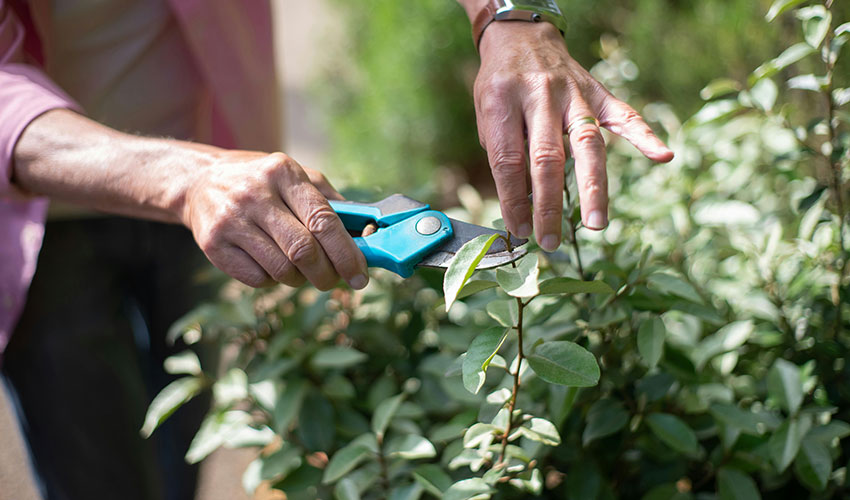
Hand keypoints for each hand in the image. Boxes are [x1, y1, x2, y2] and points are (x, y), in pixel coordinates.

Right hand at [181, 151, 368, 289]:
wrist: (199, 182)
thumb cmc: (263, 183)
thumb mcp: (297, 177)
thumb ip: (332, 203)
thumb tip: (368, 236)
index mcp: (283, 173)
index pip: (323, 220)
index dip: (346, 253)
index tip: (360, 276)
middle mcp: (255, 194)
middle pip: (303, 250)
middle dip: (326, 274)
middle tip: (334, 281)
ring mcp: (231, 221)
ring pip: (282, 270)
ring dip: (300, 279)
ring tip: (300, 269)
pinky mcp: (213, 246)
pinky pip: (258, 279)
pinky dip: (272, 280)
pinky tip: (270, 263)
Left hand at [474, 22, 673, 249]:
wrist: (521, 37)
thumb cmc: (500, 85)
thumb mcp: (487, 114)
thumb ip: (503, 153)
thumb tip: (521, 204)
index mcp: (503, 99)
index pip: (509, 160)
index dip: (513, 199)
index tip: (518, 229)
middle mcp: (540, 94)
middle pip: (547, 157)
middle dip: (548, 205)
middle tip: (549, 241)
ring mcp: (573, 92)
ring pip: (587, 143)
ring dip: (592, 187)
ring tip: (595, 223)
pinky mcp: (598, 91)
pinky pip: (624, 115)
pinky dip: (644, 136)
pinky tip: (662, 157)